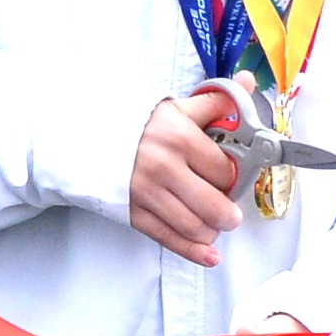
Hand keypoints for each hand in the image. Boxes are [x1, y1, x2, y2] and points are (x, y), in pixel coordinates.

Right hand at [126, 87, 243, 267]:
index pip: (223, 170)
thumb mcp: (177, 107)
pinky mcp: (133, 213)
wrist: (86, 138)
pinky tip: (209, 254)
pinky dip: (193, 251)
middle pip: (214, 205)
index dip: (232, 177)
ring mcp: (147, 194)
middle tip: (231, 213)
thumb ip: (216, 101)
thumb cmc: (137, 124)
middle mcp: (164, 168)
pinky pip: (169, 238)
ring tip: (215, 224)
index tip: (229, 177)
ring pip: (195, 226)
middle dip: (229, 214)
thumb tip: (249, 81)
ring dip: (212, 231)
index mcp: (179, 137)